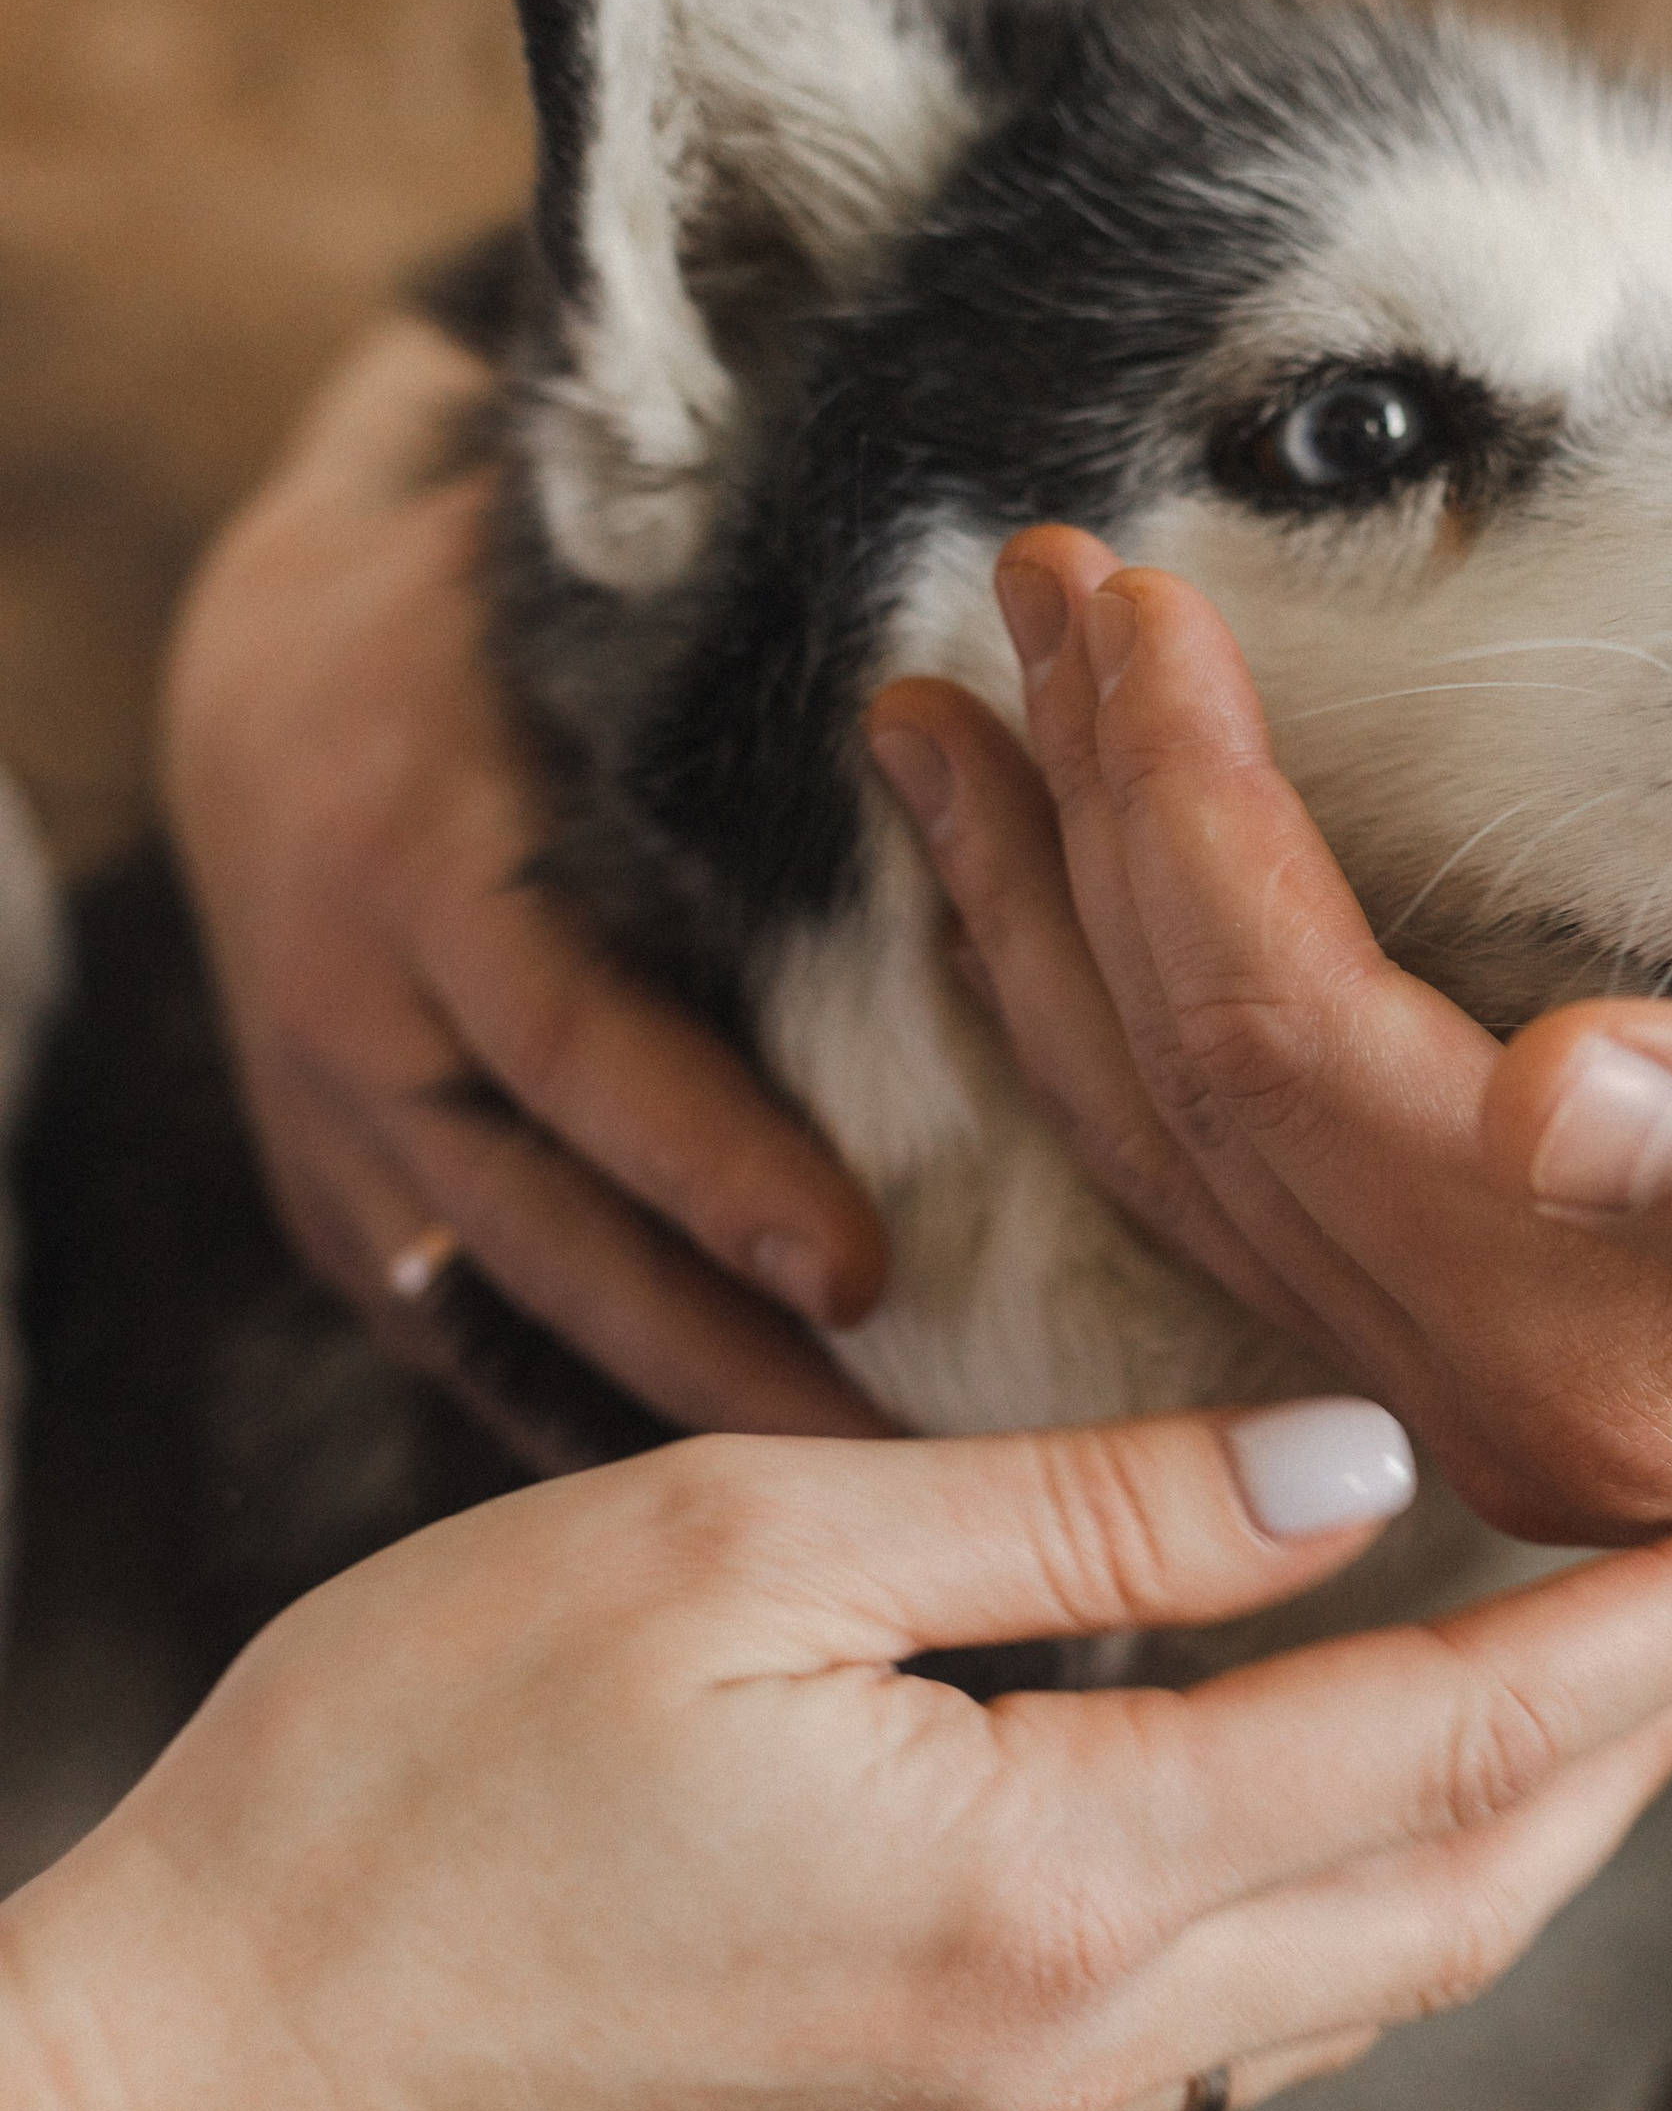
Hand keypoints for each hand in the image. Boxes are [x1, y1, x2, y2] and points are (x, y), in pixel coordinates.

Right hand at [0, 1404, 1671, 2110]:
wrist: (227, 2073)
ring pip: (1377, 1965)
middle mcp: (1083, 2030)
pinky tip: (1379, 1795)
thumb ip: (1069, 1512)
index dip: (1653, 1638)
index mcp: (1055, 1878)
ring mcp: (1020, 2096)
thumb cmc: (423, 1779)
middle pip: (1466, 1889)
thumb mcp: (738, 1558)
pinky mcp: (949, 2106)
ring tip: (1632, 1681)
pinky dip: (1381, 1885)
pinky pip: (1256, 2004)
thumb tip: (1343, 1464)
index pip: (1447, 1742)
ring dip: (1535, 1823)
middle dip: (1651, 1741)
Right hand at [161, 321, 886, 1453]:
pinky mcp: (339, 1209)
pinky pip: (465, 1343)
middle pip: (551, 1225)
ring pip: (510, 1310)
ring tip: (861, 1526)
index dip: (711, 1156)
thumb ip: (716, 615)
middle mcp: (356, 1019)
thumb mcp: (556, 585)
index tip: (856, 1264)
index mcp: (420, 863)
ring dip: (676, 1420)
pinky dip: (582, 1423)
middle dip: (722, 1353)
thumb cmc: (483, 618)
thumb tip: (980, 593)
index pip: (577, 1038)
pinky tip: (721, 1525)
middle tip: (907, 1471)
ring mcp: (332, 1135)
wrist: (252, 684)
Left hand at [865, 527, 1671, 1642]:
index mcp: (1602, 1337)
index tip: (1130, 603)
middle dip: (1081, 823)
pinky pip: (1235, 1202)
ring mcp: (1474, 1395)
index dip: (1188, 816)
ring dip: (1049, 928)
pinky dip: (1128, 1038)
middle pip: (1192, 1086)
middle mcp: (1488, 1386)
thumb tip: (1559, 1088)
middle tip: (1012, 597)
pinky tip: (1076, 931)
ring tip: (946, 740)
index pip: (1295, 1046)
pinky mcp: (1498, 1367)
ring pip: (1176, 1155)